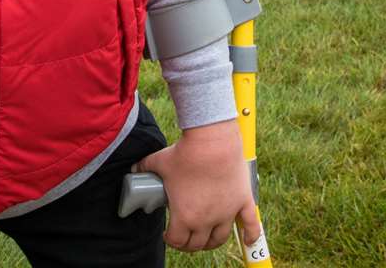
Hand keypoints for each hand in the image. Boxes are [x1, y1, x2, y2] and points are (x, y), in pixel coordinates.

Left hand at [133, 119, 259, 252]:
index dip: (170, 239)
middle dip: (189, 243)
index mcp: (184, 217)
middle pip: (197, 244)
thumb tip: (134, 168)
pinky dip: (250, 235)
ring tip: (206, 237)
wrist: (212, 141)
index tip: (168, 234)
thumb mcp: (159, 161)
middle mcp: (206, 221)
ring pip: (219, 239)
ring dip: (211, 241)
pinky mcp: (242, 202)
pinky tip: (248, 240)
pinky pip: (251, 225)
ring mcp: (226, 213)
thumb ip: (144, 168)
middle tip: (185, 235)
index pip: (176, 241)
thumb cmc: (186, 154)